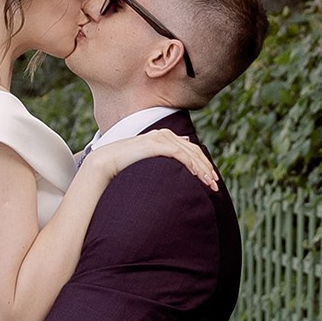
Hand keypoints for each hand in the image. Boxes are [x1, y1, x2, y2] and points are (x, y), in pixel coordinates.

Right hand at [99, 130, 219, 191]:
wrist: (106, 162)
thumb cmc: (124, 165)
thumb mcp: (148, 161)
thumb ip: (163, 157)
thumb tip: (178, 156)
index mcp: (165, 137)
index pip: (191, 150)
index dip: (203, 164)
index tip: (211, 180)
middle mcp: (165, 135)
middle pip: (194, 151)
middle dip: (207, 169)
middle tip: (215, 185)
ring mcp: (161, 138)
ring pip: (190, 154)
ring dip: (203, 170)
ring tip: (211, 184)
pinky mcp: (157, 144)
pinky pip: (180, 155)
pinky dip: (192, 166)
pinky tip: (199, 177)